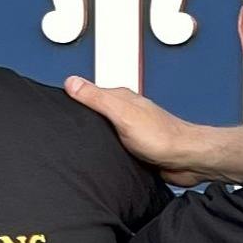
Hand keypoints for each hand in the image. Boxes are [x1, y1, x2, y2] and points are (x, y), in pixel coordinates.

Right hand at [65, 77, 214, 184]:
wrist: (187, 160)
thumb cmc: (163, 138)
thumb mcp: (123, 115)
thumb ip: (98, 99)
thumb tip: (72, 82)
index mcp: (122, 99)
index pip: (89, 93)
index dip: (72, 98)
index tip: (55, 102)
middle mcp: (126, 112)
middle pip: (96, 112)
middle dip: (80, 117)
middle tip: (60, 124)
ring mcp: (131, 131)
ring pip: (104, 131)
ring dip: (93, 136)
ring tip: (75, 141)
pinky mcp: (136, 149)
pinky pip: (113, 147)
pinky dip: (105, 149)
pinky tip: (98, 155)